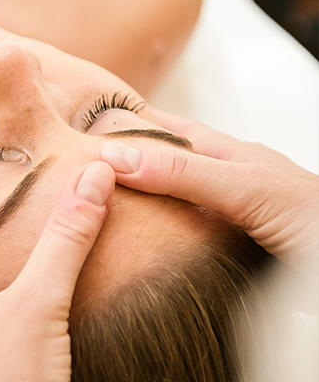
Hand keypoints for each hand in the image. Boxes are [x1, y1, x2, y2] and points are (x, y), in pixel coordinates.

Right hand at [97, 110, 318, 271]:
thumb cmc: (316, 224)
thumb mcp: (247, 190)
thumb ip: (186, 174)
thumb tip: (118, 158)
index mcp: (235, 158)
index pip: (170, 132)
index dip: (132, 126)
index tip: (87, 127)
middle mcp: (233, 185)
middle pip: (172, 166)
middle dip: (132, 164)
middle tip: (86, 169)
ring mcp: (236, 220)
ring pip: (181, 204)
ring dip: (147, 205)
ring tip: (107, 210)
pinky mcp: (238, 255)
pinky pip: (190, 240)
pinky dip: (164, 241)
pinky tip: (148, 253)